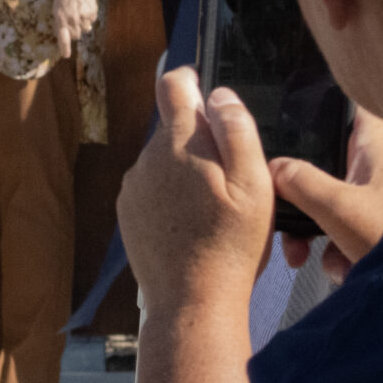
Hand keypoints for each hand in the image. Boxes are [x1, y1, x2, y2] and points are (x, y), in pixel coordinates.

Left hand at [51, 0, 97, 57]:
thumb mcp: (56, 8)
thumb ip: (59, 23)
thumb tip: (62, 36)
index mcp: (61, 17)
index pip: (63, 36)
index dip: (64, 47)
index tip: (66, 56)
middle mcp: (72, 18)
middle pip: (76, 36)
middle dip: (74, 31)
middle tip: (72, 20)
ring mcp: (83, 15)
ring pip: (85, 30)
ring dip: (82, 24)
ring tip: (79, 11)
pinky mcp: (92, 12)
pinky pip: (92, 22)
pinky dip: (89, 17)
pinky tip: (85, 7)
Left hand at [118, 67, 276, 304]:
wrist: (191, 301)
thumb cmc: (231, 245)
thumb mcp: (254, 186)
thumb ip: (237, 131)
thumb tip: (218, 94)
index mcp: (180, 142)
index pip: (173, 84)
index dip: (192, 81)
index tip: (208, 94)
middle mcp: (148, 156)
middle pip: (173, 126)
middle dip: (199, 138)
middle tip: (229, 176)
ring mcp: (134, 184)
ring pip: (163, 158)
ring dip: (184, 169)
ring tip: (212, 206)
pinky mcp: (127, 210)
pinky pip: (151, 186)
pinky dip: (170, 194)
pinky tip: (191, 222)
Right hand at [270, 112, 382, 281]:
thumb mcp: (339, 208)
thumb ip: (299, 182)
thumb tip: (273, 168)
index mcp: (374, 144)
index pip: (343, 103)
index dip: (317, 103)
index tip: (288, 118)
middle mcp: (378, 163)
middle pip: (325, 162)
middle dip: (303, 197)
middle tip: (289, 222)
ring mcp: (381, 195)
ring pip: (333, 200)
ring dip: (318, 233)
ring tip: (315, 257)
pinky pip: (349, 227)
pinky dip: (341, 250)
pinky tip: (346, 269)